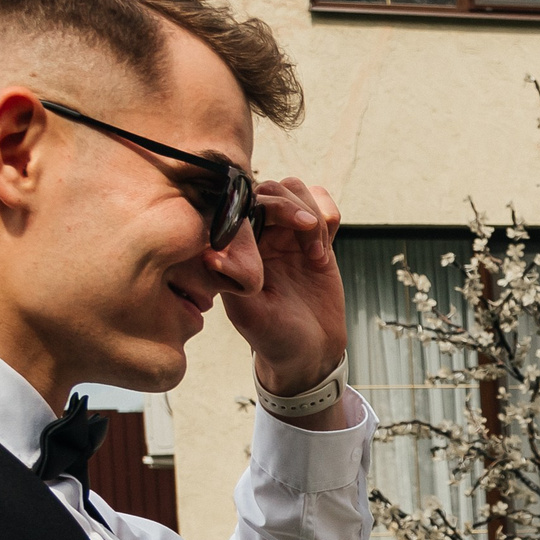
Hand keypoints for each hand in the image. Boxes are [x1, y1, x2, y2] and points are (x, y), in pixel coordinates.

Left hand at [227, 177, 347, 398]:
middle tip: (311, 245)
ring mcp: (287, 234)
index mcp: (237, 246)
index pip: (246, 201)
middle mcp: (259, 233)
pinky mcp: (316, 240)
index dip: (271, 205)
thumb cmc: (274, 337)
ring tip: (318, 253)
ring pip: (298, 190)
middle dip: (295, 208)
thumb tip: (210, 252)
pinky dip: (329, 216)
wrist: (310, 351)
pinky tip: (325, 250)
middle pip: (274, 188)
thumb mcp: (249, 315)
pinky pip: (323, 206)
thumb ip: (232, 282)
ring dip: (314, 214)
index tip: (294, 229)